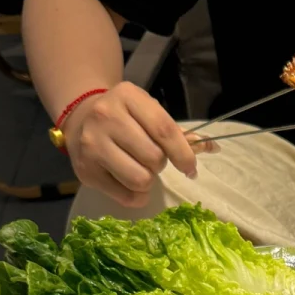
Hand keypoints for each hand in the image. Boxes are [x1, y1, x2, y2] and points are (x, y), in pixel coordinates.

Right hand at [61, 81, 203, 207]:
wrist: (80, 118)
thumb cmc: (125, 118)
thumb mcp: (148, 113)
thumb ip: (178, 132)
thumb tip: (214, 147)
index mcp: (128, 97)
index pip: (164, 130)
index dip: (183, 154)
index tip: (190, 168)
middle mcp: (106, 117)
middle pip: (154, 158)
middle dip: (159, 163)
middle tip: (150, 158)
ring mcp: (92, 144)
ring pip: (140, 179)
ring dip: (147, 180)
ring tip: (138, 168)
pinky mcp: (85, 170)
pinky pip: (126, 196)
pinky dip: (135, 195)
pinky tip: (127, 180)